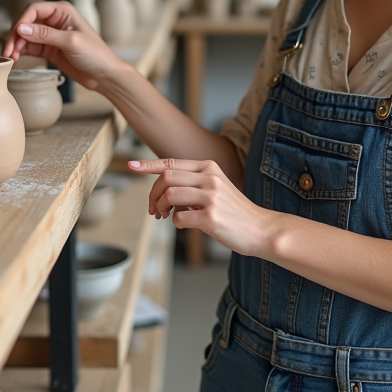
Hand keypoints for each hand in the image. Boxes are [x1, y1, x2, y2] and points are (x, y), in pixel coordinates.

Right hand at [1, 0, 124, 90]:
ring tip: (10, 57)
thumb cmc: (95, 54)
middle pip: (26, 22)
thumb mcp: (70, 42)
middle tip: (8, 50)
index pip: (34, 9)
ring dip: (15, 45)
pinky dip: (20, 51)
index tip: (15, 35)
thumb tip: (21, 28)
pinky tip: (15, 58)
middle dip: (15, 35)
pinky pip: (29, 47)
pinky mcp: (48, 49)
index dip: (22, 21)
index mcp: (62, 11)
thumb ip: (45, 34)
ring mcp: (50, 35)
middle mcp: (54, 20)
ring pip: (25, 36)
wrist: (104, 75)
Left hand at [128, 158, 274, 256]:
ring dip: (162, 207)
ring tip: (165, 216)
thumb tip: (163, 192)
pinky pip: (180, 218)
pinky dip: (176, 223)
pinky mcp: (211, 217)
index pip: (171, 163)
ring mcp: (211, 197)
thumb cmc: (234, 212)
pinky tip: (186, 225)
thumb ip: (192, 184)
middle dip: (154, 194)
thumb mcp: (215, 188)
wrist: (260, 229)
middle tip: (154, 209)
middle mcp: (210, 178)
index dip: (148, 165)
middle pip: (166, 177)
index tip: (131, 166)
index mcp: (209, 168)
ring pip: (170, 194)